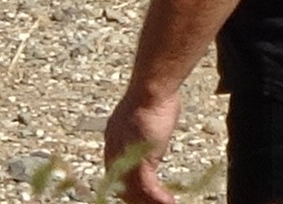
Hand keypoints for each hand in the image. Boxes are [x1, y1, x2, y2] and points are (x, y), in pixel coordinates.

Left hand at [103, 82, 180, 203]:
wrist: (151, 90)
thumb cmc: (153, 96)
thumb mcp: (147, 116)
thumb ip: (145, 130)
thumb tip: (153, 133)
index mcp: (113, 142)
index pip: (116, 172)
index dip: (127, 185)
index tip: (138, 193)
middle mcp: (115, 153)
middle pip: (122, 186)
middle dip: (136, 198)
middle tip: (150, 203)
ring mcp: (126, 160)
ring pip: (135, 191)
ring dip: (149, 202)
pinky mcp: (140, 162)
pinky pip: (148, 188)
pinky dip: (158, 198)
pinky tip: (168, 202)